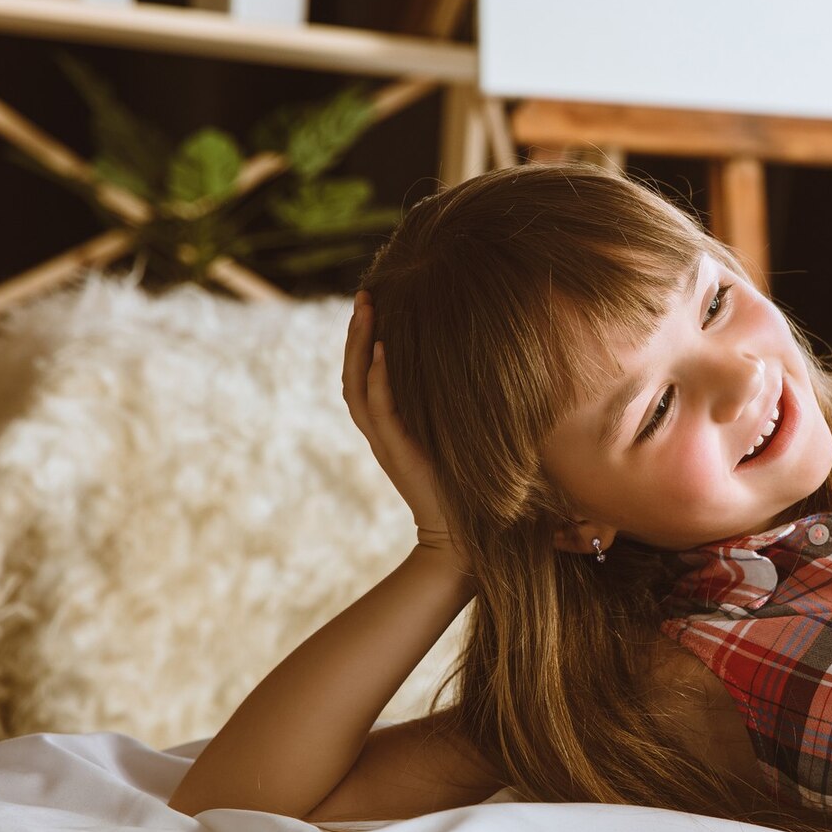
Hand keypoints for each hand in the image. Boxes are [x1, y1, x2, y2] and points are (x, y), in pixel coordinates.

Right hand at [343, 290, 451, 547]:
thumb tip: (479, 371)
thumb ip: (451, 410)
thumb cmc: (467, 489)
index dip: (362, 342)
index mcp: (388, 428)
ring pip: (357, 385)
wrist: (461, 537)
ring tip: (368, 309)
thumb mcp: (454, 438)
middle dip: (356, 333)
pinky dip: (379, 378)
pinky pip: (380, 409)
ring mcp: (385, 442)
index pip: (363, 376)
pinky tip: (384, 349)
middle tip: (364, 294)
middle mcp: (379, 432)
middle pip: (352, 374)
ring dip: (360, 344)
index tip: (373, 305)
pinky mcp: (399, 452)